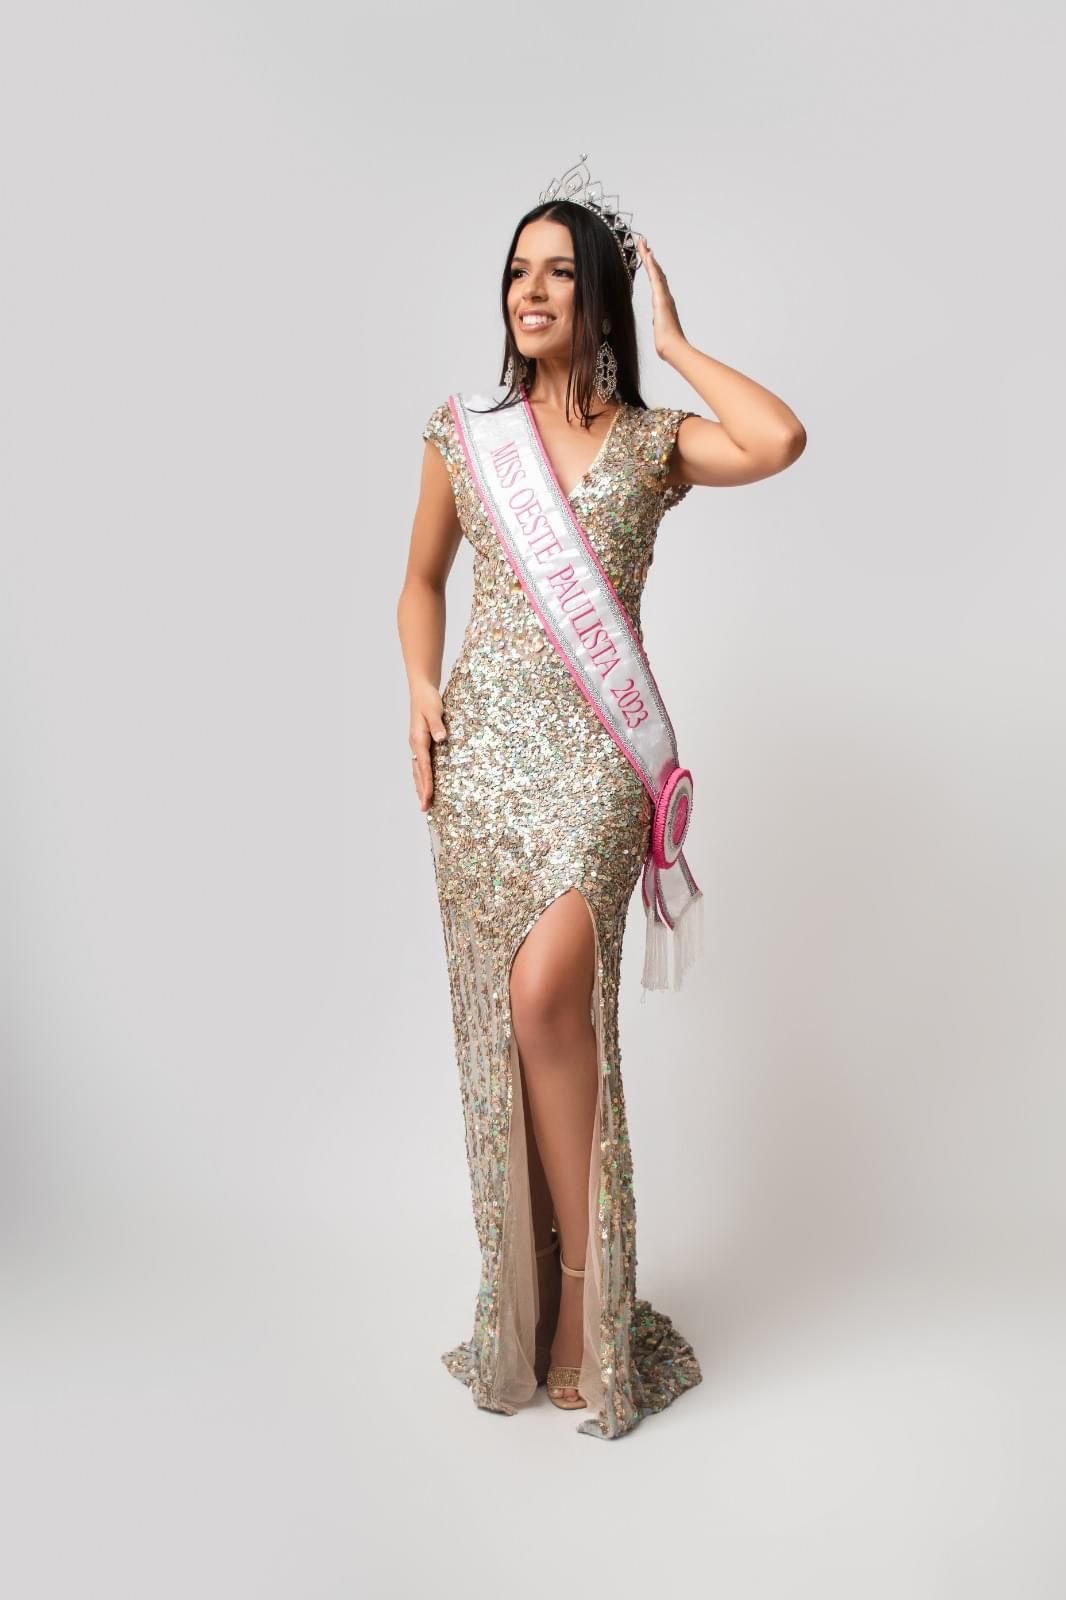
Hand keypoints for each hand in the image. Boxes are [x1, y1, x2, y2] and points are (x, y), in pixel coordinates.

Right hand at [409, 683, 446, 811]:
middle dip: (421, 791)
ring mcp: (416, 745)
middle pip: (417, 772)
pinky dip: (421, 777)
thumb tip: (440, 738)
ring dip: (420, 786)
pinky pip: (420, 764)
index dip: (426, 783)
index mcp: (418, 739)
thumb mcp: (434, 710)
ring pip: (417, 770)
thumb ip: (437, 724)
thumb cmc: (428, 699)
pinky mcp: (420, 743)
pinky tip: (425, 784)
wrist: (421, 690)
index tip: (428, 797)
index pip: (423, 766)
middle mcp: (415, 745)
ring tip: (424, 803)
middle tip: (425, 808)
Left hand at [635, 235, 686, 361]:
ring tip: (643, 243)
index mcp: (663, 303)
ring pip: (655, 271)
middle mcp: (664, 296)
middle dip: (649, 257)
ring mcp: (663, 296)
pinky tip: (648, 255)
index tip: (647, 255)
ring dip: (649, 256)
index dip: (652, 268)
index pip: (656, 281)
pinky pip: (655, 278)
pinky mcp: (661, 298)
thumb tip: (660, 325)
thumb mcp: (660, 330)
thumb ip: (660, 324)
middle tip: (644, 242)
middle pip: (656, 272)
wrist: (672, 348)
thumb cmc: (667, 343)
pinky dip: (652, 265)